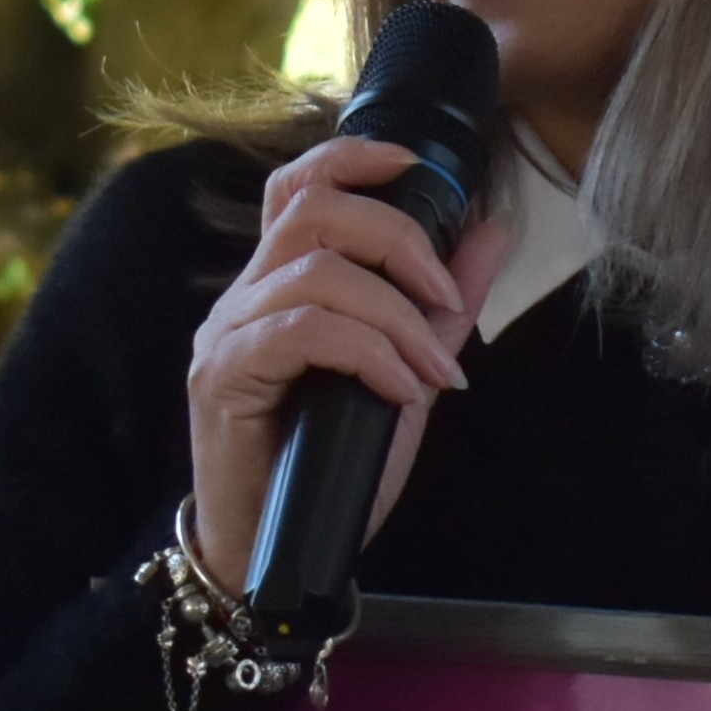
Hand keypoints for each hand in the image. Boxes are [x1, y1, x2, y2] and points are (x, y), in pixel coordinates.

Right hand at [185, 136, 528, 592]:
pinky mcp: (222, 377)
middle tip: (449, 300)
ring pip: (315, 273)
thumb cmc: (333, 465)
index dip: (351, 158)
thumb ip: (439, 307)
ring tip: (432, 369)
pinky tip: (400, 391)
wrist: (282, 551)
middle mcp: (243, 298)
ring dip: (395, 316)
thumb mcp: (404, 374)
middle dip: (397, 240)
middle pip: (312, 212)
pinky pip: (302, 332)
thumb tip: (489, 231)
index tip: (417, 166)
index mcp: (279, 286)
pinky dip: (368, 353)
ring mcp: (226, 335)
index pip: (296, 189)